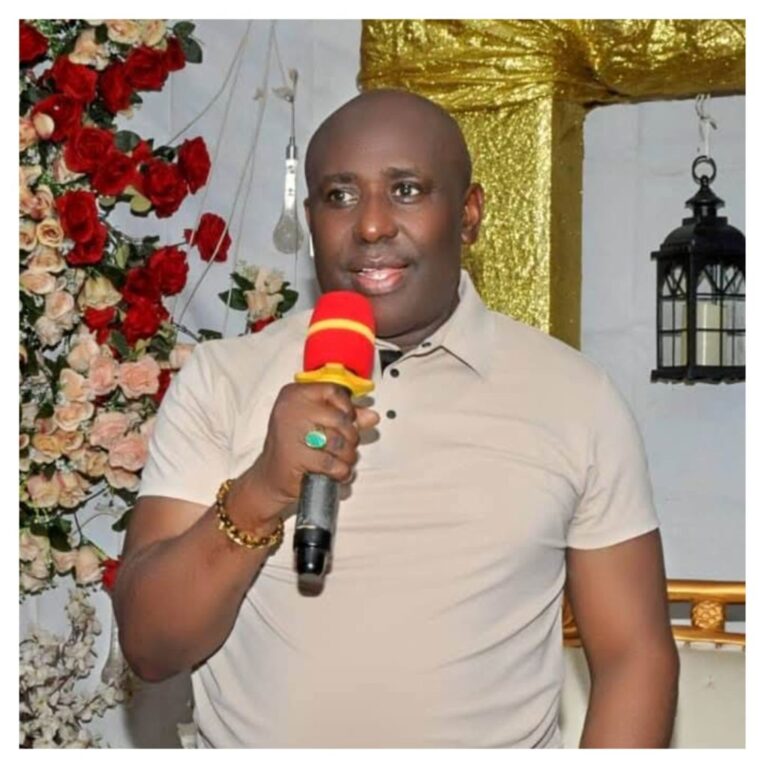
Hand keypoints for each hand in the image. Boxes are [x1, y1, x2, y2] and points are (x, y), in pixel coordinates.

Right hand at [236, 383, 378, 525]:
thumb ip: (344, 416)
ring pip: (338, 442)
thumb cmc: (293, 447)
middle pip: (340, 418)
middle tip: (347, 445)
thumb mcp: (316, 424)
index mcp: (294, 394)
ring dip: (348, 456)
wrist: (269, 477)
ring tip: (342, 460)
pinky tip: (337, 472)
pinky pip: (331, 463)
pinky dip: (340, 471)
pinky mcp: (294, 456)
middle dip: (351, 436)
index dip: (348, 407)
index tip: (349, 418)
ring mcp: (290, 432)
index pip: (333, 390)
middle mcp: (290, 409)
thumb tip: (371, 416)